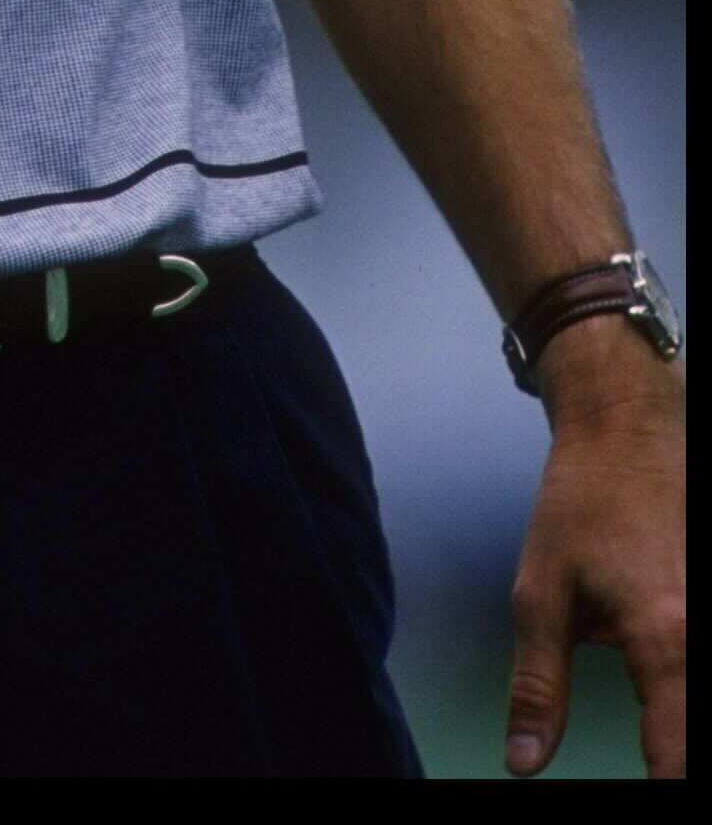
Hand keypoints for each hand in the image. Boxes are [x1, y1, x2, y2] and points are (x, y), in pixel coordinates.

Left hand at [506, 341, 685, 778]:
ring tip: (649, 725)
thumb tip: (524, 762)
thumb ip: (538, 686)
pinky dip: (677, 681)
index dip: (659, 786)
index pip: (675, 758)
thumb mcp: (540, 594)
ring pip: (694, 696)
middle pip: (694, 733)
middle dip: (669, 757)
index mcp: (665, 640)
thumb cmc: (579, 505)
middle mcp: (704, 635)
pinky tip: (657, 677)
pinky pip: (697, 665)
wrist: (627, 430)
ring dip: (672, 713)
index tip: (642, 795)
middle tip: (641, 759)